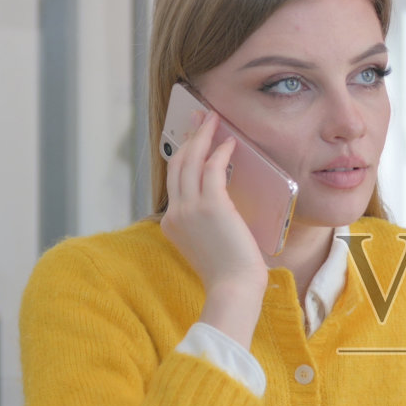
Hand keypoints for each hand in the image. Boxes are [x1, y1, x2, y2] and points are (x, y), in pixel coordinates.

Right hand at [160, 111, 269, 344]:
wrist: (233, 289)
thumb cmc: (230, 273)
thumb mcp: (210, 244)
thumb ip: (208, 224)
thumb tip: (224, 205)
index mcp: (171, 223)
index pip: (174, 181)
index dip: (184, 156)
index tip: (193, 140)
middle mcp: (175, 213)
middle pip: (176, 164)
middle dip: (188, 137)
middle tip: (199, 117)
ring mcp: (189, 208)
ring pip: (190, 160)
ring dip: (202, 135)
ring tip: (213, 118)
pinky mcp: (210, 205)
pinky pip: (212, 168)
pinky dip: (220, 151)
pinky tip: (229, 142)